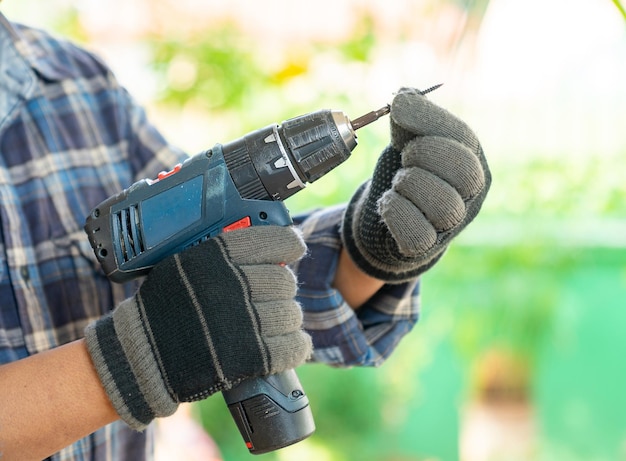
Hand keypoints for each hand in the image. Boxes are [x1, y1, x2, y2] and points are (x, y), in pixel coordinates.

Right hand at [85, 225, 310, 429]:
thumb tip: (264, 248)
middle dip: (282, 288)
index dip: (289, 243)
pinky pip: (292, 347)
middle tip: (272, 294)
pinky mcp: (250, 356)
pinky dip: (296, 346)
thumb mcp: (185, 263)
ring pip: (291, 314)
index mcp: (218, 256)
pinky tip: (291, 343)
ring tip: (275, 322)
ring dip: (288, 318)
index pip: (273, 241)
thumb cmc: (164, 307)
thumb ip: (221, 252)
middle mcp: (234, 285)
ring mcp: (244, 321)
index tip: (294, 247)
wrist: (143, 354)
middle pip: (284, 281)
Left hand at [342, 87, 490, 281]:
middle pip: (465, 173)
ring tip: (398, 183)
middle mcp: (471, 193)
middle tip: (406, 156)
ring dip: (410, 185)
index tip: (398, 108)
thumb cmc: (407, 170)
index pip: (463, 137)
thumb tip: (405, 96)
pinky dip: (396, 213)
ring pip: (443, 206)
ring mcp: (452, 223)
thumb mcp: (408, 136)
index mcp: (471, 157)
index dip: (428, 119)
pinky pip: (417, 234)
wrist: (390, 215)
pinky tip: (389, 203)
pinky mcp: (428, 246)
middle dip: (426, 155)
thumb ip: (408, 113)